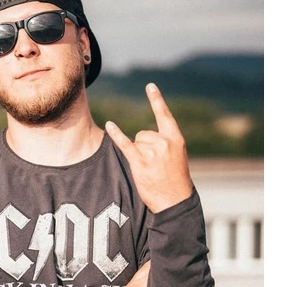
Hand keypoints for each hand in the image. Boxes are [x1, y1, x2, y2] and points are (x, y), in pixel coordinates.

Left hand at [105, 83, 193, 213]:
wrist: (175, 200)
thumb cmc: (175, 181)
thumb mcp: (177, 158)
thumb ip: (165, 145)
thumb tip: (142, 139)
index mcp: (175, 139)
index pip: (164, 115)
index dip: (156, 100)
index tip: (149, 86)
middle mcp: (164, 142)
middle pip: (143, 133)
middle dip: (144, 147)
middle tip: (154, 165)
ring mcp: (152, 152)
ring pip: (136, 142)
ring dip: (139, 155)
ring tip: (150, 170)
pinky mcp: (140, 162)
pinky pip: (125, 144)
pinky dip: (116, 135)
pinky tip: (109, 125)